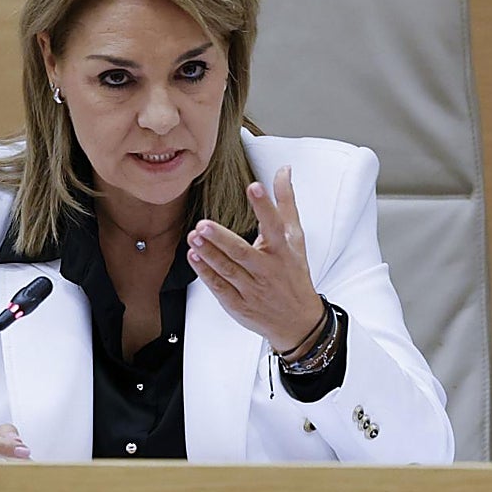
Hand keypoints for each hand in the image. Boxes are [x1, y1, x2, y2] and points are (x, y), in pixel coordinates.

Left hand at [187, 165, 324, 352]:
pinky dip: (206, 274)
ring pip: (228, 271)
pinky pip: (220, 288)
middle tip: (203, 225)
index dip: (265, 206)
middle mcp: (268, 270)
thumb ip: (286, 203)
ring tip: (193, 237)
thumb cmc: (294, 273)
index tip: (254, 187)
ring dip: (209, 254)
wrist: (298, 320)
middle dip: (222, 239)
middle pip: (243, 253)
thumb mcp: (296, 237)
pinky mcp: (239, 304)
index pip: (274, 224)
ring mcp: (253, 289)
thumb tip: (284, 170)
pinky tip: (194, 258)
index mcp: (283, 250)